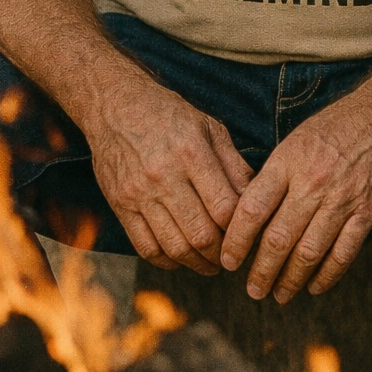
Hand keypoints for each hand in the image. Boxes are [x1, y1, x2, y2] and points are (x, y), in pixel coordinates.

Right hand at [87, 70, 251, 273]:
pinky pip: (145, 246)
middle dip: (221, 255)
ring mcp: (139, 193)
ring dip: (197, 264)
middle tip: (231, 259)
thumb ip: (234, 164)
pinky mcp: (120, 204)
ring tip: (210, 265)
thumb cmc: (169, 116)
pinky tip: (180, 258)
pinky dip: (167, 261)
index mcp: (192, 153)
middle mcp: (164, 175)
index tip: (247, 236)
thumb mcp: (209, 128)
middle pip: (201, 234)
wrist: (115, 106)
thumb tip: (255, 199)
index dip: (240, 229)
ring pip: (174, 247)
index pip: (224, 208)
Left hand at [220, 64, 371, 303]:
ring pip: (309, 251)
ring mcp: (342, 200)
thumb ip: (275, 175)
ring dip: (291, 279)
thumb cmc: (338, 126)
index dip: (236, 240)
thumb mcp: (297, 140)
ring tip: (279, 295)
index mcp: (289, 162)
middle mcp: (313, 183)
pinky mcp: (368, 212)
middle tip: (252, 290)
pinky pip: (343, 253)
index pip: (252, 209)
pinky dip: (327, 275)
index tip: (227, 260)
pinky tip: (315, 286)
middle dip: (261, 271)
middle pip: (278, 238)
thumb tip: (248, 213)